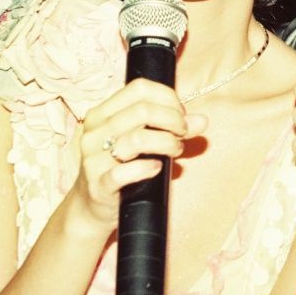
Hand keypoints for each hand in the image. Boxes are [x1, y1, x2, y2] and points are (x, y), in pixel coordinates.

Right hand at [72, 79, 204, 229]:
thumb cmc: (122, 166)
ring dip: (166, 143)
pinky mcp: (98, 185)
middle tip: (182, 134)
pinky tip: (157, 168)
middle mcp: (94, 132)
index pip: (139, 88)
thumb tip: (202, 120)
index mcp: (102, 113)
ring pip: (137, 139)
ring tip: (175, 151)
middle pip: (142, 110)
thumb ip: (173, 128)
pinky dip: (148, 168)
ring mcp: (93, 158)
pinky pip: (124, 172)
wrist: (93, 206)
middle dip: (173, 120)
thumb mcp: (145, 142)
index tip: (180, 114)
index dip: (168, 98)